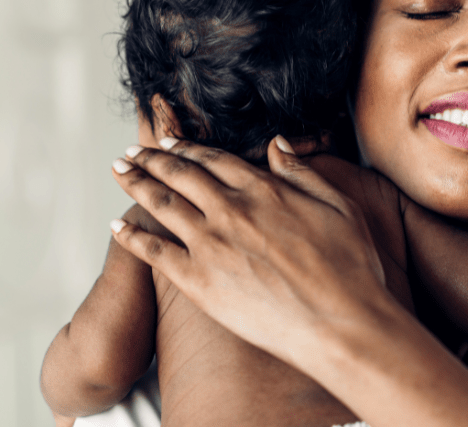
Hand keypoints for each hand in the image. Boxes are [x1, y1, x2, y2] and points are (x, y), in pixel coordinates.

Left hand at [109, 136, 389, 368]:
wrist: (343, 325)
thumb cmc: (351, 270)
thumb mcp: (338, 206)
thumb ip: (302, 172)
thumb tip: (276, 144)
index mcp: (263, 190)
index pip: (213, 160)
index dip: (186, 149)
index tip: (169, 143)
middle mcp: (230, 210)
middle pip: (180, 175)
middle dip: (151, 159)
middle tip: (131, 152)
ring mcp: (211, 245)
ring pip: (162, 204)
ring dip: (135, 184)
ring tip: (118, 171)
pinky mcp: (199, 282)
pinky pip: (155, 253)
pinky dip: (132, 236)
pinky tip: (116, 226)